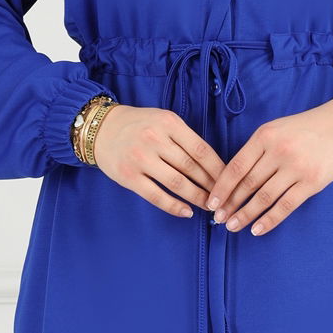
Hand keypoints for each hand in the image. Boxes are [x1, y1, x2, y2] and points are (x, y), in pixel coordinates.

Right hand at [92, 105, 226, 219]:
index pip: (201, 150)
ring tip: (209, 206)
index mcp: (169, 124)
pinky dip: (174, 206)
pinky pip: (156, 196)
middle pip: (191, 168)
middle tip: (224, 198)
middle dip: (212, 186)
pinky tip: (186, 212)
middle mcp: (155, 140)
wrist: (101, 129)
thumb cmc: (139, 125)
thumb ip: (184, 138)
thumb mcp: (164, 120)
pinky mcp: (129, 177)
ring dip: (197, 197)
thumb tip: (213, 165)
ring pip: (177, 183)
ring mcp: (141, 159)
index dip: (218, 168)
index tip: (230, 181)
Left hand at [205, 95, 332, 235]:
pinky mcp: (312, 183)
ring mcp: (296, 168)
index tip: (211, 202)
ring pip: (264, 198)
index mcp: (265, 136)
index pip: (236, 166)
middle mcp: (279, 151)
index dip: (221, 187)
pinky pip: (286, 206)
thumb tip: (232, 179)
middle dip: (230, 204)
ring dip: (245, 215)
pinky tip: (256, 229)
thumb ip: (256, 149)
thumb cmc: (304, 128)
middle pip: (247, 184)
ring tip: (232, 226)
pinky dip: (269, 220)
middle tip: (218, 219)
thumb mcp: (275, 129)